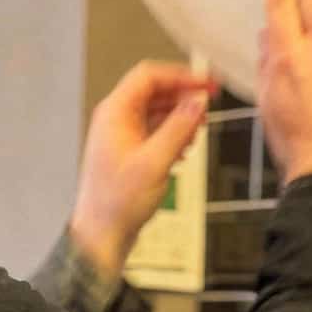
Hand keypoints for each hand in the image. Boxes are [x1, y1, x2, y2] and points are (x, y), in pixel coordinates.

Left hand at [69, 62, 216, 275]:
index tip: (206, 84)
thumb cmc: (117, 203)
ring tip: (198, 130)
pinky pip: (154, 131)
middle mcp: (115, 120)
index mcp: (114, 113)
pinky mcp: (129, 153)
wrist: (102, 235)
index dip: (181, 76)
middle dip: (183, 97)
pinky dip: (172, 134)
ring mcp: (122, 136)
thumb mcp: (155, 162)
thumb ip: (179, 128)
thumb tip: (197, 102)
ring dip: (180, 117)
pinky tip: (184, 148)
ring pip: (156, 112)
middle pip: (154, 92)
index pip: (149, 76)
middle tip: (208, 105)